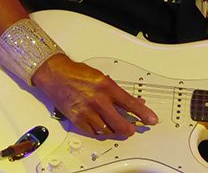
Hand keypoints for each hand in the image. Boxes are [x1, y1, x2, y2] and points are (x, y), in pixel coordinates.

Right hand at [31, 54, 157, 136]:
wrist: (56, 74)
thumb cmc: (78, 74)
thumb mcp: (103, 78)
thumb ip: (118, 92)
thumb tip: (134, 101)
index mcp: (107, 87)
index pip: (130, 104)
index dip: (143, 114)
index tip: (151, 119)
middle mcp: (98, 100)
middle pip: (119, 123)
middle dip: (130, 129)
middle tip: (133, 129)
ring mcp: (87, 111)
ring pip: (107, 130)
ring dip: (114, 130)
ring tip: (118, 127)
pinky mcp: (77, 119)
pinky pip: (93, 132)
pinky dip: (100, 132)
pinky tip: (103, 127)